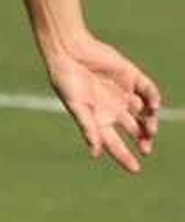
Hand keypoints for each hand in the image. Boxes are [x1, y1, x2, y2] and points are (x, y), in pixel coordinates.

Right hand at [41, 29, 162, 173]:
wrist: (70, 52)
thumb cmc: (67, 82)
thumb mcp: (77, 108)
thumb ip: (88, 128)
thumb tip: (95, 153)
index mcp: (99, 121)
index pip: (115, 144)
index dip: (125, 157)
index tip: (135, 169)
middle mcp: (114, 109)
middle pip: (135, 130)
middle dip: (143, 140)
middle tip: (146, 148)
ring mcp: (125, 93)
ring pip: (145, 113)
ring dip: (149, 122)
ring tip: (150, 129)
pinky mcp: (132, 77)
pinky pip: (148, 90)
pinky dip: (153, 98)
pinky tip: (153, 107)